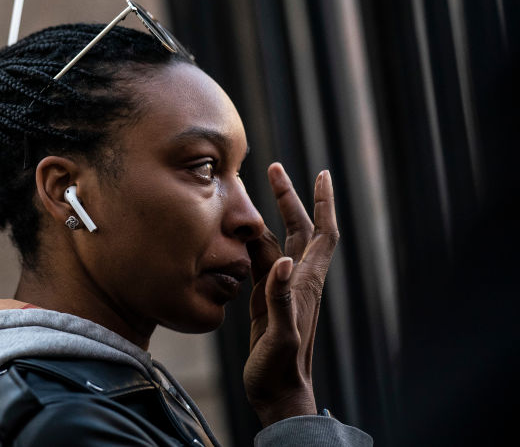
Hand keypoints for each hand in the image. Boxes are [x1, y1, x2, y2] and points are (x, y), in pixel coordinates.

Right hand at [243, 163, 338, 426]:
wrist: (277, 393)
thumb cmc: (281, 368)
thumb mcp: (279, 333)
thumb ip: (279, 298)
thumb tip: (283, 260)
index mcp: (306, 282)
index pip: (322, 233)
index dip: (323, 203)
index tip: (321, 174)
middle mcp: (298, 280)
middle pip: (300, 229)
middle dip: (290, 198)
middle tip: (275, 168)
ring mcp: (282, 289)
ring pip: (278, 242)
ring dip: (269, 217)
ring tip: (250, 193)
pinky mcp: (266, 299)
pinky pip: (261, 261)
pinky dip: (253, 242)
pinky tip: (239, 234)